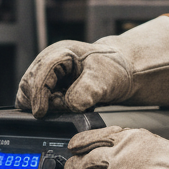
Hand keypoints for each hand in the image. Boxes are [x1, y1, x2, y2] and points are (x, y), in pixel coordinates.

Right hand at [15, 15, 168, 118]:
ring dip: (42, 107)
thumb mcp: (109, 78)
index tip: (42, 111)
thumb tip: (74, 103)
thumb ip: (89, 90)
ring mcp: (56, 77)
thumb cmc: (124, 67)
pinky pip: (46, 102)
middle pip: (30, 83)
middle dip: (35, 100)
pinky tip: (60, 115)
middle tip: (46, 114)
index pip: (37, 73)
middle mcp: (55, 63)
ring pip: (35, 94)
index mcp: (62, 54)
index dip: (36, 93)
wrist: (138, 69)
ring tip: (57, 114)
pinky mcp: (60, 89)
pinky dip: (49, 111)